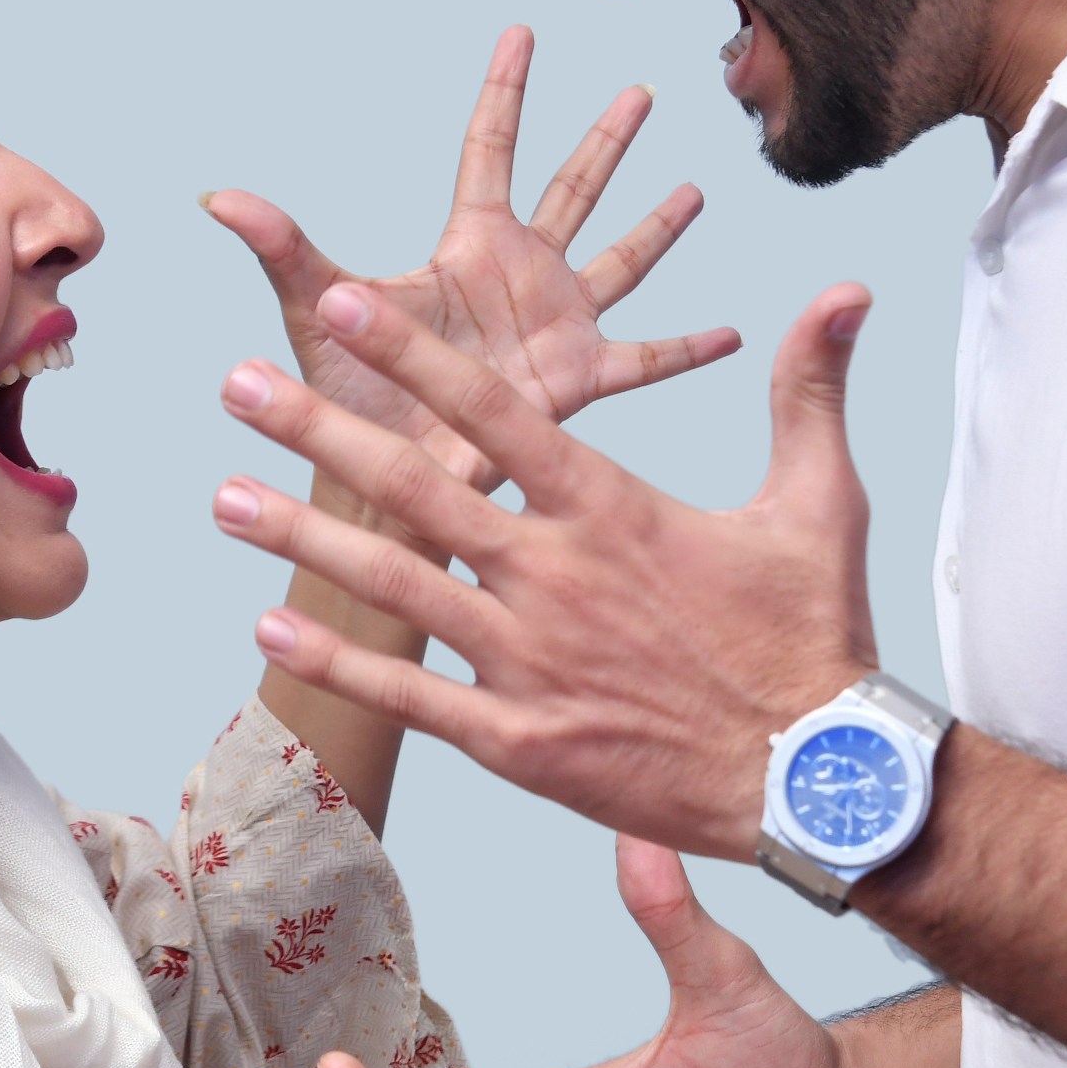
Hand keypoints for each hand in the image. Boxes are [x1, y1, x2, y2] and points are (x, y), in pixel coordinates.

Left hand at [205, 28, 738, 501]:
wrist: (378, 489)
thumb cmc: (342, 401)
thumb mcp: (317, 311)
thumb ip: (282, 249)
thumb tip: (218, 196)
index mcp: (466, 246)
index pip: (490, 149)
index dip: (505, 90)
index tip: (522, 30)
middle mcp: (519, 277)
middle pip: (571, 189)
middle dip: (604, 141)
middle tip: (640, 90)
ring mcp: (555, 326)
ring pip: (621, 260)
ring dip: (656, 226)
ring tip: (696, 188)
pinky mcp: (579, 383)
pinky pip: (647, 359)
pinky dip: (691, 348)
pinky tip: (735, 333)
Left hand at [207, 280, 880, 858]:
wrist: (818, 776)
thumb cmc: (815, 634)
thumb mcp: (823, 498)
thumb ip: (810, 388)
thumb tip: (845, 290)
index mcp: (613, 509)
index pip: (495, 411)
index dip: (412, 354)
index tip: (340, 304)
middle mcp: (556, 576)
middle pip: (418, 487)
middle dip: (321, 431)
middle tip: (237, 385)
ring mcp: (531, 661)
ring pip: (397, 588)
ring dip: (304, 540)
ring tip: (221, 496)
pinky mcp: (522, 742)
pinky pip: (413, 696)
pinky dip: (341, 661)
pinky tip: (273, 626)